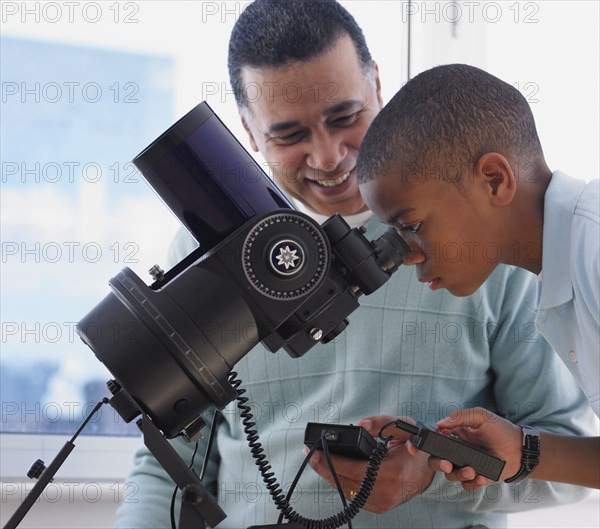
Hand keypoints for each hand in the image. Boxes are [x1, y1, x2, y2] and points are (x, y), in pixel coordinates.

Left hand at [304, 415, 433, 512]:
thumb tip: (361, 424)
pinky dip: (342, 482)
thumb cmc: (415, 449)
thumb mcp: (404, 427)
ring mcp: (382, 502)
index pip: (354, 470)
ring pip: (348, 490)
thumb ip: (383, 423)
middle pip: (346, 482)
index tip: (315, 452)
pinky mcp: (379, 506)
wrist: (428, 470)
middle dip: (325, 468)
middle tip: (310, 455)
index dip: (332, 461)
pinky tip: (333, 471)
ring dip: (331, 476)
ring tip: (318, 461)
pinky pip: (354, 495)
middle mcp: (387, 492)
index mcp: (393, 473)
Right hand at [425, 407, 522, 489]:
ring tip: (472, 471)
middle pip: (436, 460)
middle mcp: (456, 451)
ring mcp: (465, 464)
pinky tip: (481, 478)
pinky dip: (471, 484)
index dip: (422, 444)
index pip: (433, 439)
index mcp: (454, 434)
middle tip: (448, 465)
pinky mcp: (476, 477)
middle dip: (438, 464)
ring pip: (450, 475)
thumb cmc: (500, 429)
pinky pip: (466, 485)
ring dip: (458, 474)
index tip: (415, 449)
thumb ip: (460, 417)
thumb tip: (440, 423)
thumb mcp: (481, 416)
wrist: (521, 450)